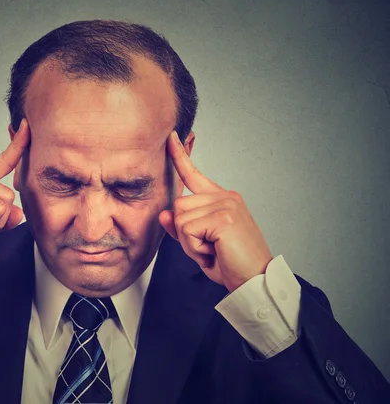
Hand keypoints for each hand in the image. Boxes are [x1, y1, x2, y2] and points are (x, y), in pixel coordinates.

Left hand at [158, 131, 272, 291]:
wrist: (255, 281)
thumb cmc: (231, 263)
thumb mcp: (200, 244)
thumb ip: (181, 227)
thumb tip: (163, 214)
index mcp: (222, 199)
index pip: (194, 174)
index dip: (180, 156)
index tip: (170, 137)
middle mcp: (225, 197)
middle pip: (178, 205)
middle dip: (184, 232)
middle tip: (207, 248)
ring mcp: (226, 204)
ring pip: (179, 217)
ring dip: (189, 242)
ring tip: (212, 250)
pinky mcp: (223, 217)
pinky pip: (187, 230)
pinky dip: (194, 247)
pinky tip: (213, 252)